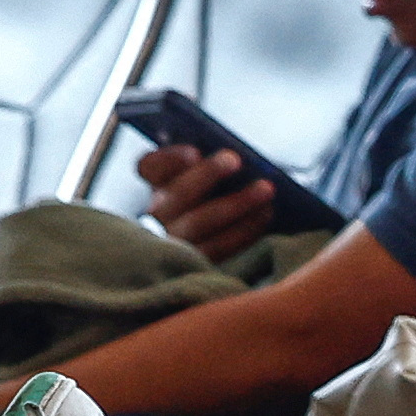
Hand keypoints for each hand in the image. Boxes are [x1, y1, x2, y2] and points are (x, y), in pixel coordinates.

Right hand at [132, 140, 277, 264]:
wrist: (209, 253)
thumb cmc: (213, 201)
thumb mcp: (204, 181)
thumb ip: (210, 167)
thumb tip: (239, 159)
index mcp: (158, 185)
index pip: (150, 167)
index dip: (170, 158)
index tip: (194, 152)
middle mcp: (158, 213)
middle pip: (177, 193)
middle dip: (207, 174)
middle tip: (235, 159)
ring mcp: (173, 242)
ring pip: (199, 222)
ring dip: (236, 203)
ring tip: (265, 188)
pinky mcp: (194, 262)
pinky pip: (218, 247)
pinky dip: (244, 230)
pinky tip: (265, 213)